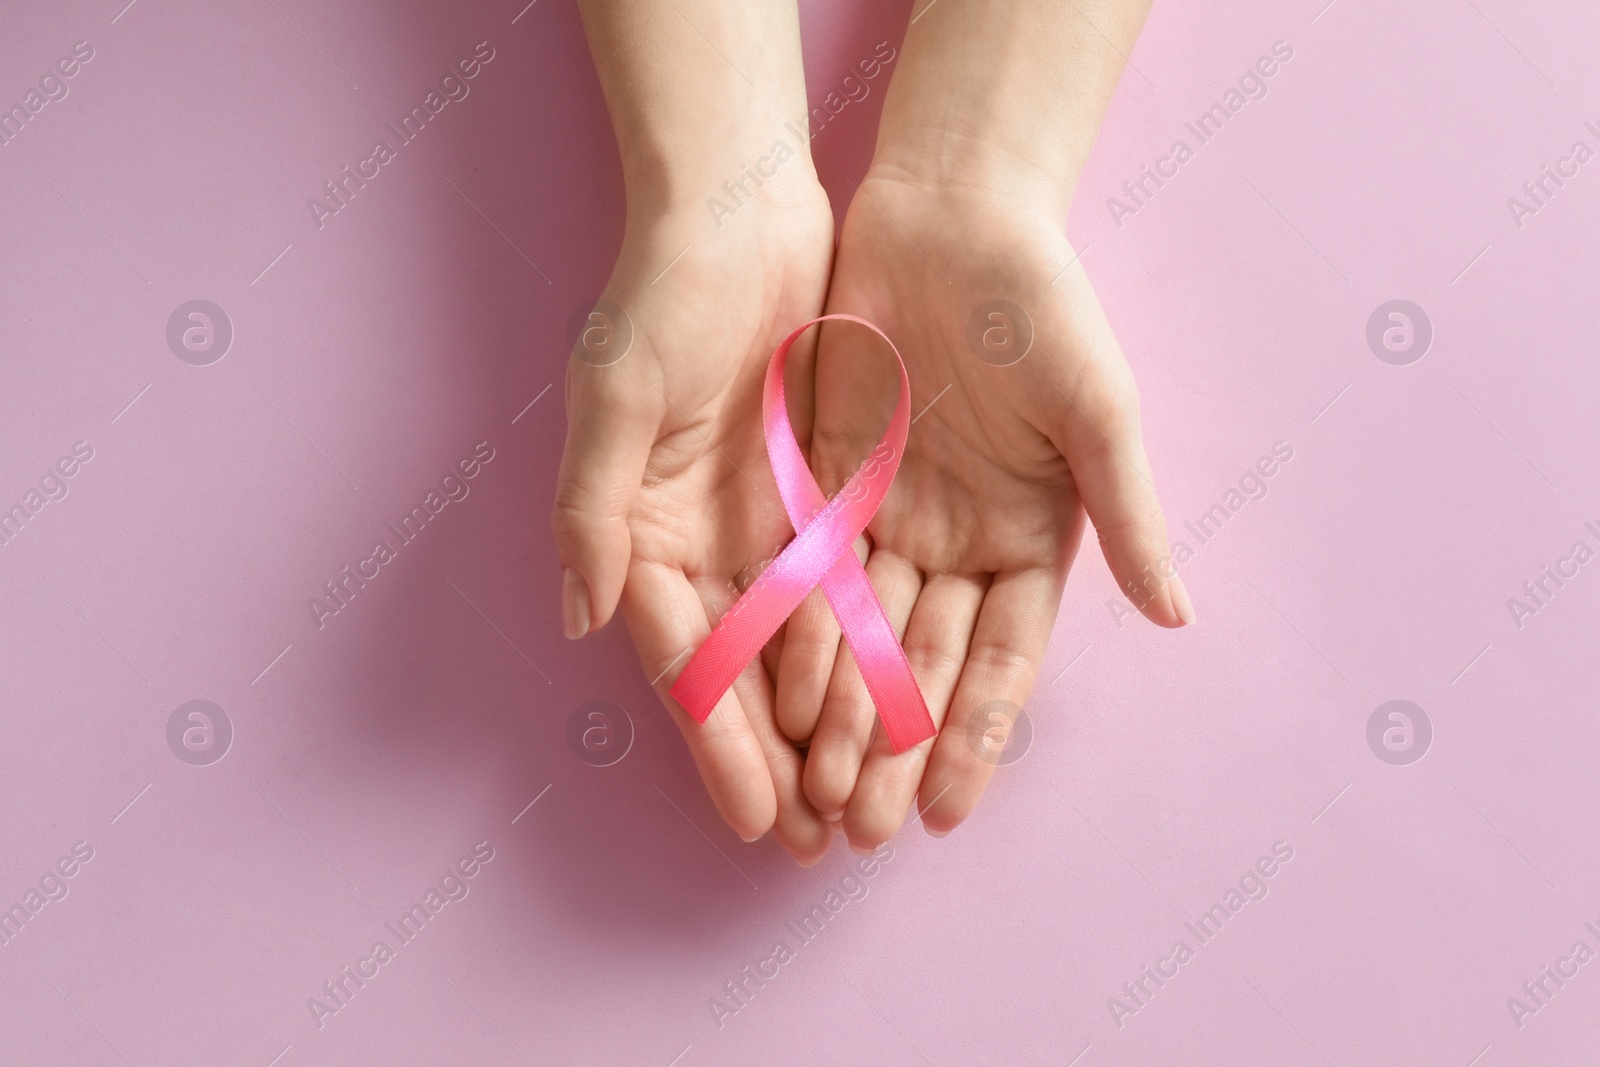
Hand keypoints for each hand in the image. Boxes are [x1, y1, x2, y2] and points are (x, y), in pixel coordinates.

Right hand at [553, 185, 837, 863]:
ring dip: (827, 728)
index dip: (718, 742)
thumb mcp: (617, 391)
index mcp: (640, 534)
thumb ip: (593, 506)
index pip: (684, 661)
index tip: (759, 818)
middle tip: (822, 847)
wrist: (741, 210)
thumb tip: (585, 620)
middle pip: (742, 676)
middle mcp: (700, 545)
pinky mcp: (819, 495)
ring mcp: (763, 525)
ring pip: (799, 649)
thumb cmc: (660, 293)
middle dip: (777, 763)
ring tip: (863, 804)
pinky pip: (848, 589)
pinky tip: (896, 706)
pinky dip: (866, 652)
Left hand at [776, 171, 1191, 847]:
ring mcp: (891, 519)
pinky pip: (810, 572)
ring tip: (815, 792)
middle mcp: (959, 544)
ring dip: (842, 713)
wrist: (953, 216)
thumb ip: (1128, 514)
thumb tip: (1179, 617)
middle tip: (862, 832)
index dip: (977, 740)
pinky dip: (798, 634)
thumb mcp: (1096, 410)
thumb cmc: (1043, 308)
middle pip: (924, 668)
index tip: (947, 816)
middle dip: (895, 750)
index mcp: (1031, 541)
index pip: (1001, 663)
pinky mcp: (828, 484)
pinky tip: (778, 697)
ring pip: (863, 635)